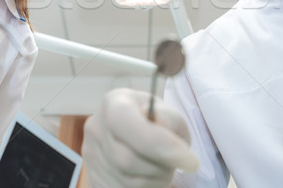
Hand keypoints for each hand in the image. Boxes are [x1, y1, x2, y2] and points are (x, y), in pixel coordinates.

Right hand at [82, 88, 198, 187]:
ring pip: (128, 182)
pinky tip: (151, 176)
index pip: (127, 123)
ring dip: (156, 179)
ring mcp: (91, 156)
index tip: (191, 160)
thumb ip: (168, 118)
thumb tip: (161, 128)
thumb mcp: (168, 112)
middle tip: (179, 161)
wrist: (138, 136)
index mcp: (114, 102)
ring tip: (163, 167)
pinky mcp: (94, 179)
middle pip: (127, 159)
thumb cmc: (156, 122)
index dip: (159, 144)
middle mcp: (96, 128)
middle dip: (162, 165)